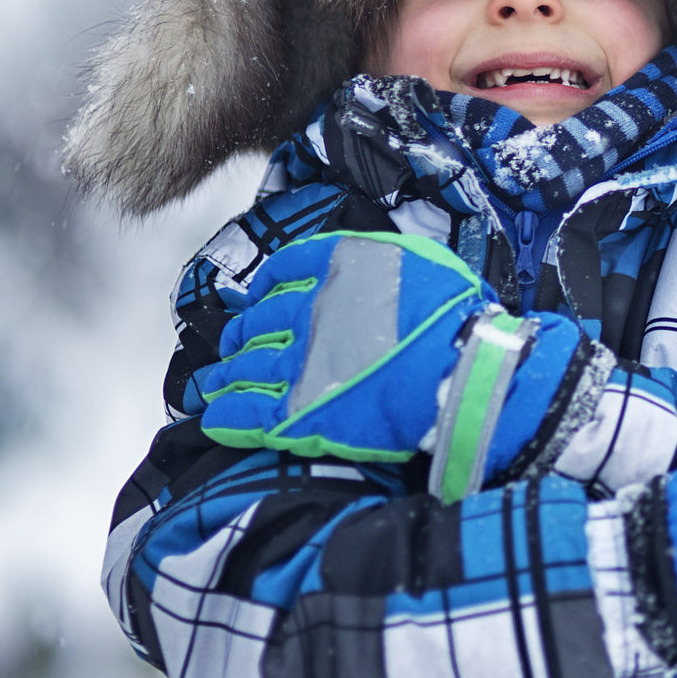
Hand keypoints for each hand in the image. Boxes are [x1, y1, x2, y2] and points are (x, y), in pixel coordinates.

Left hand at [197, 231, 498, 461]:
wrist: (460, 369)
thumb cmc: (453, 315)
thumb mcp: (420, 259)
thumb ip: (379, 260)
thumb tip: (364, 266)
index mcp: (334, 271)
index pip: (284, 271)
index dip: (267, 286)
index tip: (260, 296)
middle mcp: (307, 312)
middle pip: (257, 323)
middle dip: (242, 335)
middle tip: (235, 346)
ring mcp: (299, 365)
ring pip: (244, 369)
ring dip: (226, 377)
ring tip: (216, 384)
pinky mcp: (299, 414)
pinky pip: (247, 415)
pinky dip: (228, 416)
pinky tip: (217, 418)